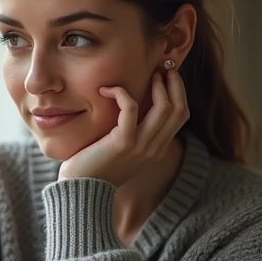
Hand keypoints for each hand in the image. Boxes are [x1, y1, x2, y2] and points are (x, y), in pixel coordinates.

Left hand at [57, 68, 188, 185]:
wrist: (81, 191)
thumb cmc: (95, 168)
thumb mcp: (122, 152)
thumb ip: (133, 135)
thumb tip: (131, 108)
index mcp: (156, 150)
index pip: (181, 116)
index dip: (178, 92)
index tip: (167, 76)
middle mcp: (154, 149)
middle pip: (179, 109)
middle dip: (174, 84)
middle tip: (162, 69)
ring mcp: (141, 146)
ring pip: (164, 108)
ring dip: (157, 86)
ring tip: (147, 75)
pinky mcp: (123, 142)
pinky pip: (131, 108)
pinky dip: (122, 93)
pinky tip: (107, 89)